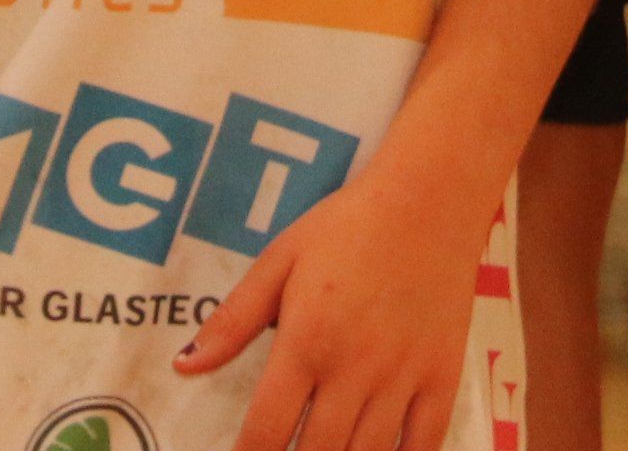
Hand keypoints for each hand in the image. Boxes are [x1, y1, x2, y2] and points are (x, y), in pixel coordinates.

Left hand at [176, 169, 480, 450]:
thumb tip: (183, 366)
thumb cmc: (346, 227)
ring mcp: (403, 378)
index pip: (267, 430)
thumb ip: (232, 321)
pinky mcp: (443, 377)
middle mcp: (353, 369)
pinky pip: (425, 442)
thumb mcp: (278, 262)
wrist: (428, 200)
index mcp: (305, 342)